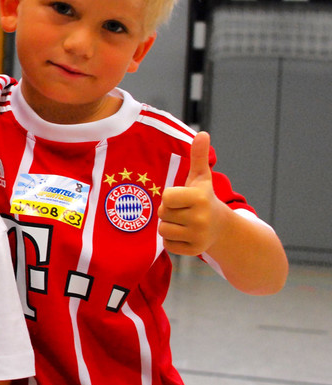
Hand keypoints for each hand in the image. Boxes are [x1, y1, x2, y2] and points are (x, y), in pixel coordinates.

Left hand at [158, 131, 227, 255]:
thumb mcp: (200, 177)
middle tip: (185, 211)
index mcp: (200, 198)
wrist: (222, 227)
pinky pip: (168, 245)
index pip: (166, 197)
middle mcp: (201, 218)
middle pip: (163, 214)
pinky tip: (186, 235)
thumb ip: (199, 156)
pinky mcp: (194, 251)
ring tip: (185, 223)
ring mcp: (199, 236)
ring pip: (163, 230)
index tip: (183, 197)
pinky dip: (172, 241)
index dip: (171, 196)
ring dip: (169, 226)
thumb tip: (203, 133)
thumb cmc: (203, 198)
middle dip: (169, 211)